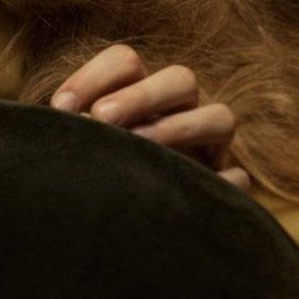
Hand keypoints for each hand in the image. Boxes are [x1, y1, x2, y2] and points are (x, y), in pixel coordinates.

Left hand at [49, 42, 251, 192]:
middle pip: (181, 78)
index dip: (94, 76)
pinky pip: (237, 178)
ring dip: (181, 127)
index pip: (126, 62)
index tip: (60, 108)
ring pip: (220, 116)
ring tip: (140, 148)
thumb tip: (65, 119)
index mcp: (139, 93)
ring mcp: (210, 147)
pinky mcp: (225, 187)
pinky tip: (192, 191)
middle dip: (141, 95)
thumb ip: (72, 131)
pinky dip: (223, 182)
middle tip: (101, 118)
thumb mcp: (77, 148)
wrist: (123, 236)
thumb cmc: (90, 175)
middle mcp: (180, 112)